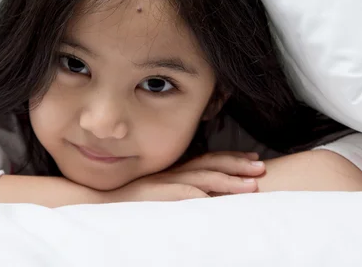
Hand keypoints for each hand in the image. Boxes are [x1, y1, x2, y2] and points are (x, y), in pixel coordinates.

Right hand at [103, 152, 264, 202]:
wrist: (98, 203)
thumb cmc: (128, 201)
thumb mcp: (158, 191)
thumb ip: (178, 189)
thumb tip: (205, 195)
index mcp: (174, 171)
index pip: (208, 160)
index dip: (232, 159)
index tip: (255, 159)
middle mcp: (172, 173)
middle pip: (210, 165)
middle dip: (238, 166)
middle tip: (262, 167)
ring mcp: (163, 184)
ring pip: (202, 179)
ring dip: (228, 181)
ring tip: (251, 186)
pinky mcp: (155, 196)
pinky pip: (180, 194)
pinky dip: (198, 195)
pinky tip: (214, 199)